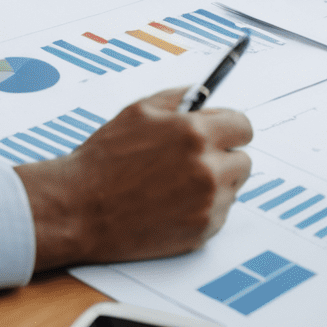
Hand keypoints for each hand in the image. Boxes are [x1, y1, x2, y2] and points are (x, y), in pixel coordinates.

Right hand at [16, 89, 252, 268]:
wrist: (82, 208)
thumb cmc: (106, 158)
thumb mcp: (140, 110)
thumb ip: (181, 98)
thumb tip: (206, 94)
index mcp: (195, 134)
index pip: (243, 126)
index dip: (229, 127)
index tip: (221, 132)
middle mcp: (208, 170)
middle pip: (243, 160)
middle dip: (223, 156)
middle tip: (193, 158)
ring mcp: (207, 205)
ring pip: (232, 188)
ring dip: (215, 184)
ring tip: (176, 182)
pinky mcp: (202, 232)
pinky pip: (219, 214)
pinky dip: (203, 208)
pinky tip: (172, 202)